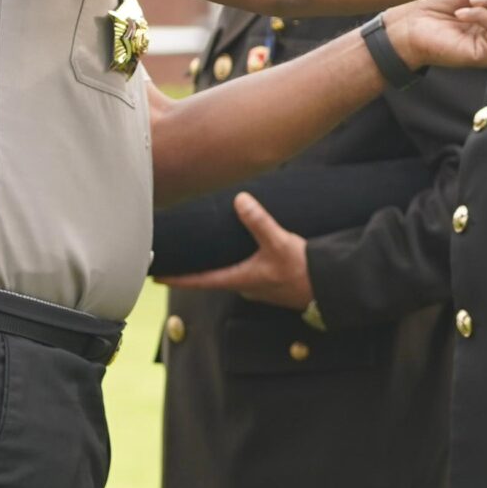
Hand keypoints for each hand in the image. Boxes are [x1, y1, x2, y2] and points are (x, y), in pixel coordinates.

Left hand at [160, 193, 312, 308]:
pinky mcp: (271, 283)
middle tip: (179, 257)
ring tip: (208, 249)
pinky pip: (247, 272)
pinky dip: (237, 262)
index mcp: (240, 279)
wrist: (330, 288)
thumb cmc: (303, 271)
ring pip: (230, 274)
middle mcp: (245, 286)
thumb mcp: (279, 242)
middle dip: (196, 268)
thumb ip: (259, 222)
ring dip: (218, 265)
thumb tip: (240, 199)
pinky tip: (242, 251)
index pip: (199, 281)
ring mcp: (259, 287)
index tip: (156, 276)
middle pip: (212, 278)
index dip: (176, 278)